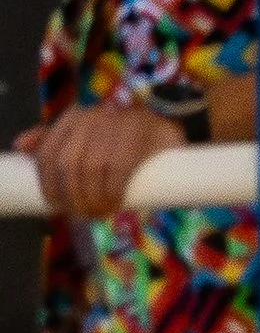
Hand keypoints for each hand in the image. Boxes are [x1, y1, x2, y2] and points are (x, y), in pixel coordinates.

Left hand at [21, 103, 182, 217]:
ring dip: (93, 200)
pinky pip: (115, 174)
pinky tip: (115, 205)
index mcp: (74, 118)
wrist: (168, 123)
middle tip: (83, 214)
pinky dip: (112, 195)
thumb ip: (55, 138)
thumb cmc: (123, 133)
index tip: (55, 203)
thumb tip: (19, 146)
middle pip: (68, 167)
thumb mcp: (86, 131)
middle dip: (73, 197)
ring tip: (100, 213)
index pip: (49, 153)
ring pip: (90, 172)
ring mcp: (113, 130)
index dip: (47, 183)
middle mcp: (89, 120)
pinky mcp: (134, 143)